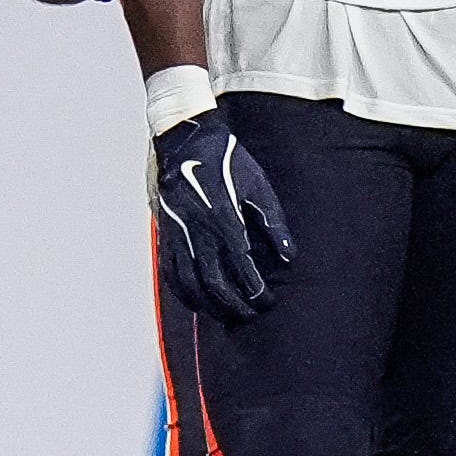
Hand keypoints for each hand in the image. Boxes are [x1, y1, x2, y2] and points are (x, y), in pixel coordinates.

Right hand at [153, 109, 292, 321]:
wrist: (184, 141)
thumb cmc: (226, 161)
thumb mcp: (258, 185)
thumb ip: (273, 222)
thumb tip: (289, 255)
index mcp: (224, 220)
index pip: (242, 267)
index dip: (255, 290)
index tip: (267, 301)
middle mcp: (198, 232)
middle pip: (214, 282)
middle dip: (235, 304)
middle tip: (251, 313)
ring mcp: (178, 234)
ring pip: (189, 283)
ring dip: (208, 304)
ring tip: (226, 314)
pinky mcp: (166, 234)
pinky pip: (170, 272)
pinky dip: (183, 292)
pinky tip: (195, 300)